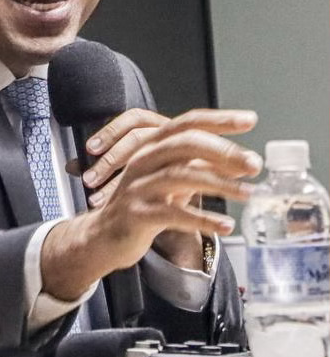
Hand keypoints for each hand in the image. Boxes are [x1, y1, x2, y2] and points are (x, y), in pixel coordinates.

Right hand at [42, 108, 260, 298]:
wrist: (103, 237)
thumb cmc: (142, 205)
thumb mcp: (171, 180)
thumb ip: (201, 168)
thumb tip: (244, 161)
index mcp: (151, 148)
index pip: (186, 124)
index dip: (218, 120)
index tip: (249, 120)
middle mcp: (142, 161)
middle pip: (183, 144)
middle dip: (223, 151)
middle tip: (254, 164)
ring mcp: (138, 187)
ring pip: (181, 176)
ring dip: (220, 184)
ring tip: (248, 194)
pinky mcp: (137, 214)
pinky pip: (174, 214)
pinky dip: (203, 219)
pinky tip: (226, 224)